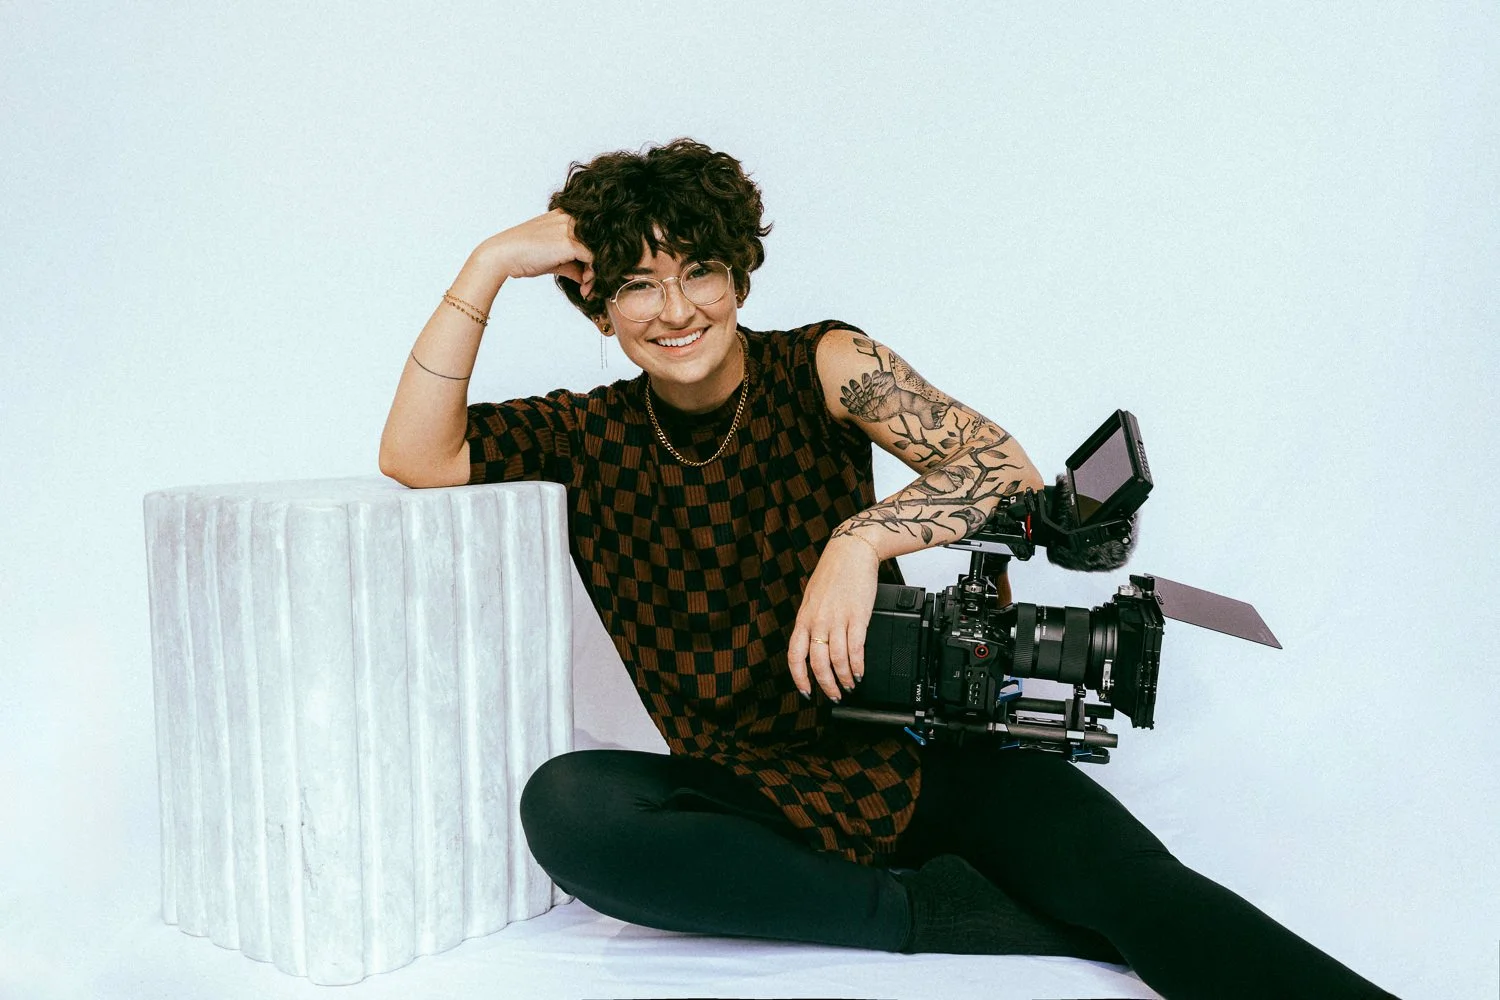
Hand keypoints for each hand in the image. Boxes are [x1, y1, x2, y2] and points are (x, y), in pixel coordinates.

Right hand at [475, 209, 598, 296]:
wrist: (503, 255)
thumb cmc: (523, 256)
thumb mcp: (553, 260)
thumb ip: (572, 265)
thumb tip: (586, 278)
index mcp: (565, 215)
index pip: (592, 234)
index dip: (594, 256)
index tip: (588, 276)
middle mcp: (569, 218)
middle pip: (600, 242)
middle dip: (599, 266)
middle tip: (590, 285)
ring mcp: (570, 228)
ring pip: (600, 251)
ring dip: (598, 274)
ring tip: (587, 289)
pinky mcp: (570, 242)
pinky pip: (594, 259)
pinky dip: (593, 276)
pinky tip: (584, 287)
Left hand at [787, 534, 881, 701]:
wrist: (851, 551)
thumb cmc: (833, 573)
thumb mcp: (812, 598)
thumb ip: (811, 622)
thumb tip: (813, 645)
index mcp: (803, 619)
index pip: (795, 656)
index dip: (799, 679)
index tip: (806, 692)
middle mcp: (818, 622)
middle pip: (818, 664)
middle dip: (826, 685)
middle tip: (834, 695)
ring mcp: (837, 619)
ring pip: (837, 660)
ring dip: (845, 678)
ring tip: (850, 685)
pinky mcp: (857, 617)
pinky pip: (856, 649)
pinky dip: (858, 666)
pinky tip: (861, 672)